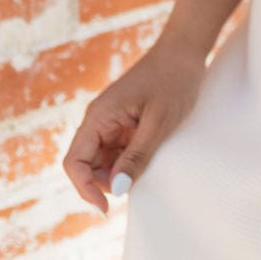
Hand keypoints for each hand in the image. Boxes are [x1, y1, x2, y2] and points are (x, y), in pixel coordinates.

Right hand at [61, 35, 206, 213]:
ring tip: (146, 170)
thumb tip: (116, 189)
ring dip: (117, 173)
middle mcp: (99, 120)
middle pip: (85, 164)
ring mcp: (111, 121)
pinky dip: (128, 162)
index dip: (85, 188)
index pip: (74, 162)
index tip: (107, 208)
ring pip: (102, 160)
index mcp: (99, 117)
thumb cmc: (174, 81)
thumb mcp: (159, 121)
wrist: (185, 51)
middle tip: (134, 189)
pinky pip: (117, 150)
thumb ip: (137, 155)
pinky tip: (149, 161)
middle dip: (103, 183)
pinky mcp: (124, 122)